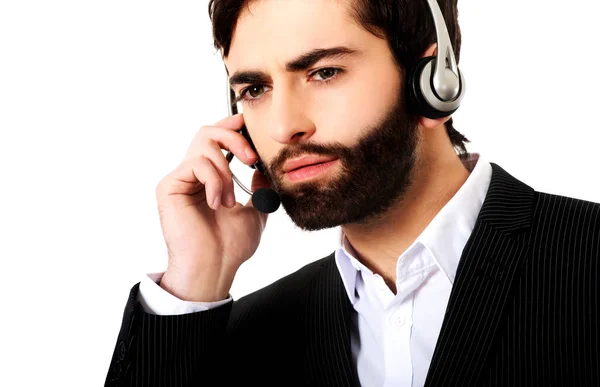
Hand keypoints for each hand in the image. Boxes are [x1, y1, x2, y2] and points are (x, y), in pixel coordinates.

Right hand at [155, 114, 271, 301]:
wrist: (214, 268)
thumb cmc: (231, 246)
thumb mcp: (256, 211)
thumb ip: (258, 188)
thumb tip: (262, 169)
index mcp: (209, 179)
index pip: (216, 140)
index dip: (230, 126)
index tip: (248, 123)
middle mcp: (192, 175)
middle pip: (207, 132)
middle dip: (233, 138)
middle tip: (251, 158)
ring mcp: (179, 179)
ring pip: (204, 146)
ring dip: (226, 172)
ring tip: (230, 201)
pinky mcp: (169, 186)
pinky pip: (196, 164)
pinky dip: (214, 181)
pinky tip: (217, 204)